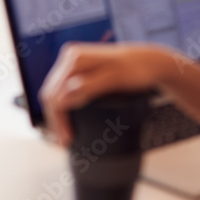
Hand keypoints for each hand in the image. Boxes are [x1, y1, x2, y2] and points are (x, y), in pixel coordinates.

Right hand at [39, 42, 173, 145]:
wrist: (148, 61)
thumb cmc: (136, 70)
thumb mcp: (113, 80)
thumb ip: (87, 87)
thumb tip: (62, 99)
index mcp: (75, 58)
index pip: (55, 94)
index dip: (58, 119)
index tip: (67, 138)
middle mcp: (70, 57)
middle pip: (51, 93)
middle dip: (55, 119)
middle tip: (64, 141)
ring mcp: (72, 62)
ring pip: (55, 91)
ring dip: (56, 113)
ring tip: (64, 134)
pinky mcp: (77, 68)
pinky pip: (63, 88)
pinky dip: (63, 104)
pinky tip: (66, 117)